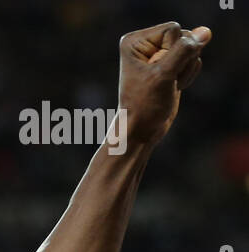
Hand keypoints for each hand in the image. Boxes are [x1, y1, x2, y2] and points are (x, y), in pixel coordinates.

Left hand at [118, 21, 210, 148]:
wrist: (141, 131)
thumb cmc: (145, 106)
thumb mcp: (164, 76)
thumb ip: (184, 51)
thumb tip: (205, 32)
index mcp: (136, 41)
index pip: (173, 30)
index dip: (174, 53)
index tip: (159, 75)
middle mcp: (146, 43)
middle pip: (185, 36)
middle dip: (182, 61)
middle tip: (165, 82)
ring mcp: (160, 53)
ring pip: (191, 47)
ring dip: (186, 69)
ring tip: (169, 85)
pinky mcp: (171, 63)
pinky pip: (193, 58)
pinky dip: (188, 74)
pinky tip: (174, 86)